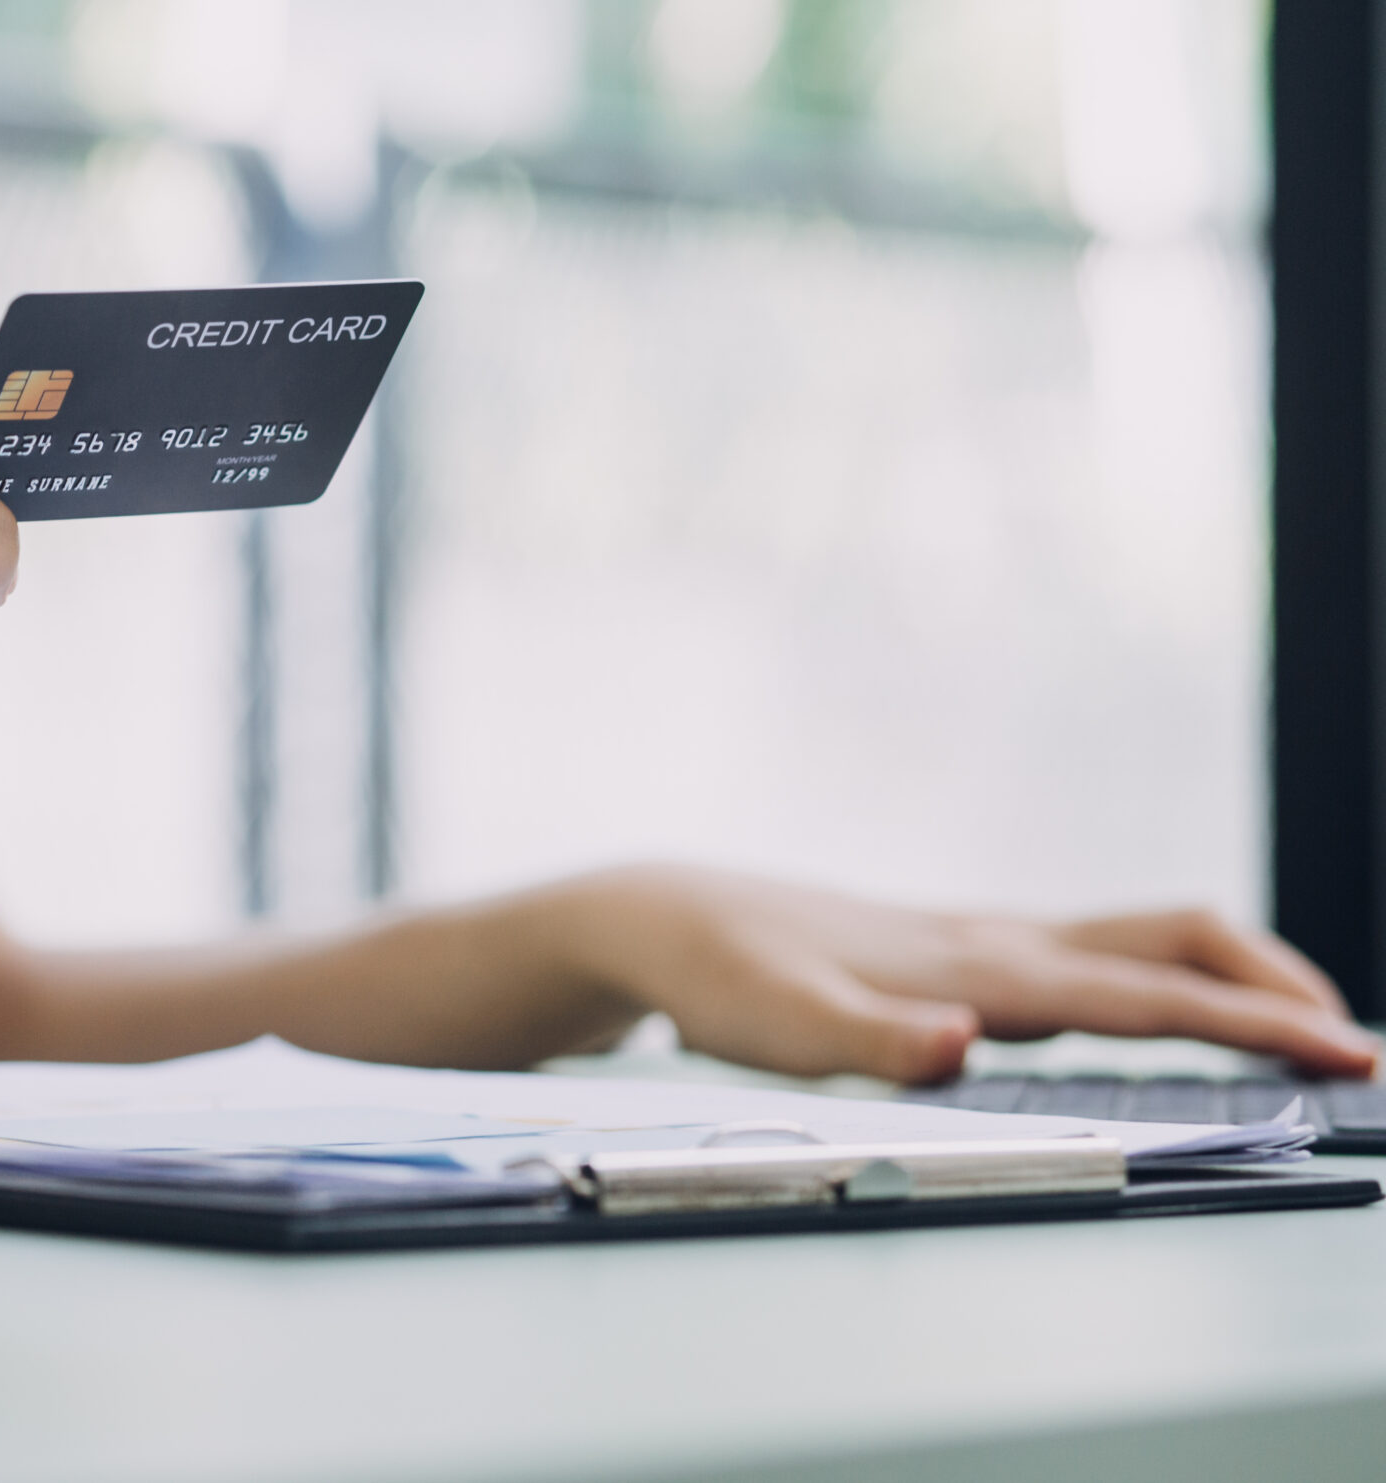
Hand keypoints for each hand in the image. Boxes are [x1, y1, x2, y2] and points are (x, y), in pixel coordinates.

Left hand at [544, 866, 1380, 1082]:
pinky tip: (1172, 1019)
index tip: (1350, 1060)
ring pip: (1143, 942)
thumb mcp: (776, 1025)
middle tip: (1359, 1055)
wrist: (662, 918)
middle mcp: (995, 943)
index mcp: (977, 966)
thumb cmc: (718, 972)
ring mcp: (982, 942)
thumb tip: (964, 1044)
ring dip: (1233, 980)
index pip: (1146, 998)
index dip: (1257, 1029)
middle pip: (1176, 942)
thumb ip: (870, 1040)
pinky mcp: (959, 954)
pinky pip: (1098, 960)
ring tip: (1304, 1035)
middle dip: (1277, 989)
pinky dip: (1170, 982)